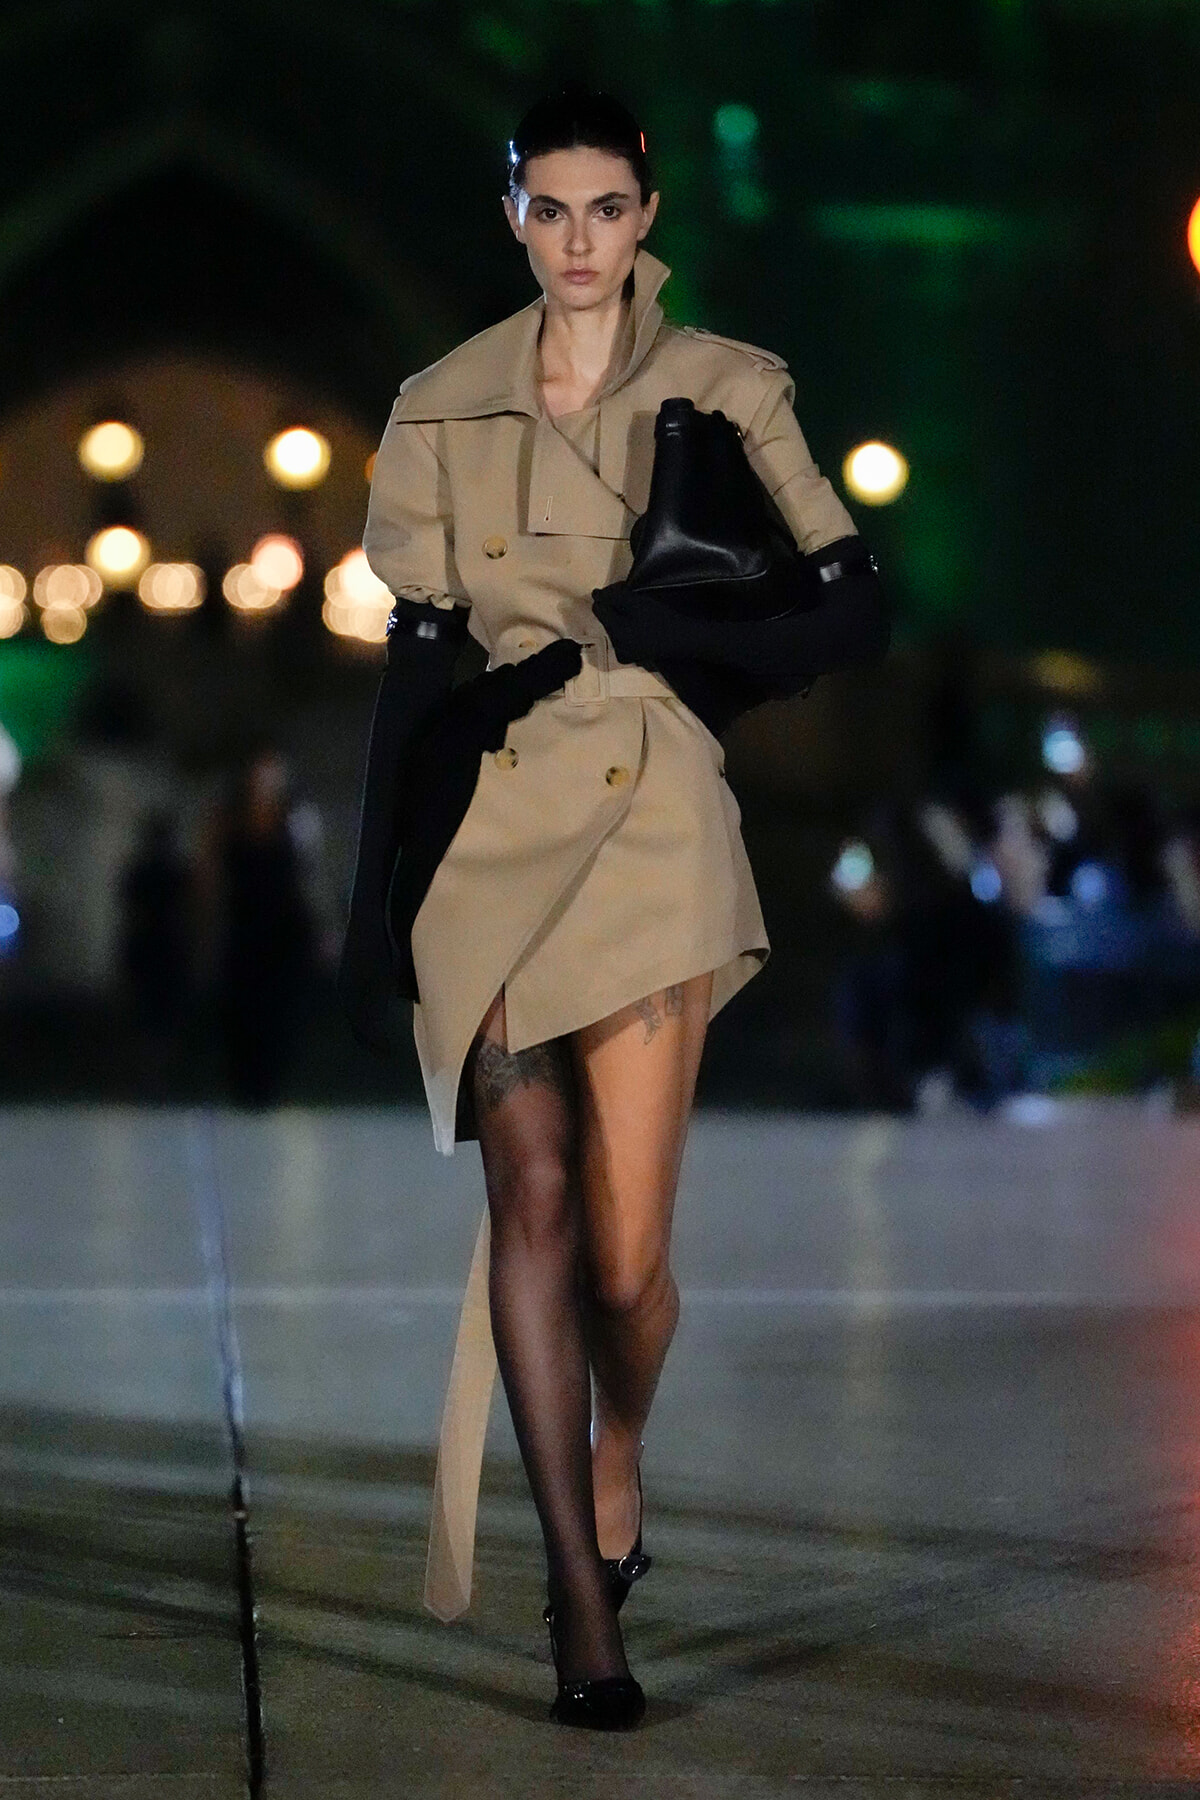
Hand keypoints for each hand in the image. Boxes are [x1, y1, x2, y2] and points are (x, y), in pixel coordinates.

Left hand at [592, 583, 717, 669]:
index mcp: (615, 633)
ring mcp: (623, 654)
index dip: (608, 595)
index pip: (599, 608)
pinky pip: (621, 637)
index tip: (623, 589)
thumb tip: (594, 594)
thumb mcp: (637, 602)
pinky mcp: (631, 657)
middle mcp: (615, 646)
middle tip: (632, 596)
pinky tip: (640, 624)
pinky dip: (627, 627)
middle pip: (606, 619)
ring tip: (638, 609)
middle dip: (615, 606)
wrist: (684, 639)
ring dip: (621, 615)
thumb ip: (614, 597)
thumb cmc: (662, 618)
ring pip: (614, 627)